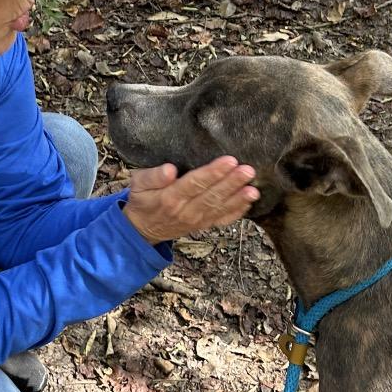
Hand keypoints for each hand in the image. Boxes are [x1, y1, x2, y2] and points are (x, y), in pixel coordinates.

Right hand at [122, 156, 259, 245]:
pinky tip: (249, 201)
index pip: (195, 183)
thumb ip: (153, 176)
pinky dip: (237, 211)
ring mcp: (196, 220)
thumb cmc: (142, 200)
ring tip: (254, 189)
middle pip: (212, 196)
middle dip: (232, 183)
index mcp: (170, 198)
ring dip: (238, 198)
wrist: (142, 230)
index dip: (213, 173)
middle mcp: (186, 211)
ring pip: (220, 208)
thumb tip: (169, 169)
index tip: (229, 161)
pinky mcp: (203, 225)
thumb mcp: (138, 184)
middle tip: (248, 171)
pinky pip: (222, 219)